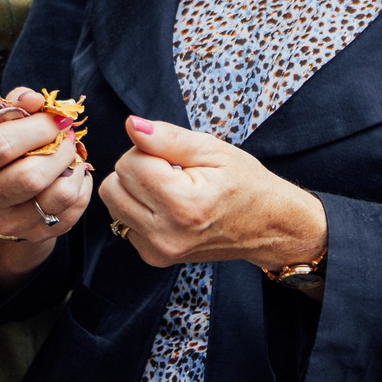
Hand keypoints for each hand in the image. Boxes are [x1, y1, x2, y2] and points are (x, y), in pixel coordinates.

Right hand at [0, 86, 94, 282]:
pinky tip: (73, 173)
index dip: (36, 127)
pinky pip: (74, 208)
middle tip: (68, 136)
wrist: (1, 200)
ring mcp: (9, 221)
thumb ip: (15, 105)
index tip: (56, 118)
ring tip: (72, 154)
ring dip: (74, 168)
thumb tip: (35, 99)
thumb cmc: (2, 152)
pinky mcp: (36, 234)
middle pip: (30, 176)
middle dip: (59, 150)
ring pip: (58, 195)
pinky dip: (82, 184)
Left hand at [95, 115, 326, 271]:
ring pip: (113, 203)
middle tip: (171, 173)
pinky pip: (124, 221)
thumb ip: (168, 137)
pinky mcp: (154, 257)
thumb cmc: (247, 185)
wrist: (268, 227)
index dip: (150, 151)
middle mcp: (166, 233)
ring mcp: (158, 249)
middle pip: (113, 185)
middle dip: (136, 170)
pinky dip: (140, 209)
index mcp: (184, 204)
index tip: (177, 160)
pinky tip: (168, 208)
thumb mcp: (214, 151)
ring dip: (134, 190)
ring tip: (170, 190)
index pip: (129, 163)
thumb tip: (131, 125)